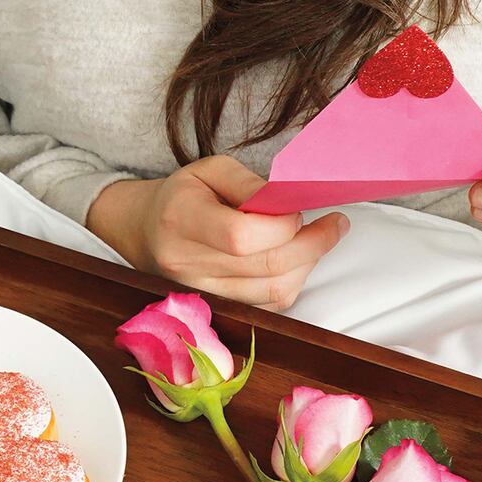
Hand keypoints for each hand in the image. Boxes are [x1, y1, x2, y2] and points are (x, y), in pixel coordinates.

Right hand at [87, 156, 348, 309]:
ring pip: (273, 291)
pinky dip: (292, 282)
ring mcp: (200, 294)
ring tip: (319, 239)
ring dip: (307, 265)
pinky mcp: (217, 310)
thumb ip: (249, 184)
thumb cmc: (183, 196)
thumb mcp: (209, 170)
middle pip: (266, 267)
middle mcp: (187, 265)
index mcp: (180, 221)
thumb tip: (289, 202)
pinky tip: (296, 260)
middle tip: (335, 223)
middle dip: (312, 244)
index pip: (242, 236)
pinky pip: (270, 306)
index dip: (282, 224)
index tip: (298, 208)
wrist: (146, 233)